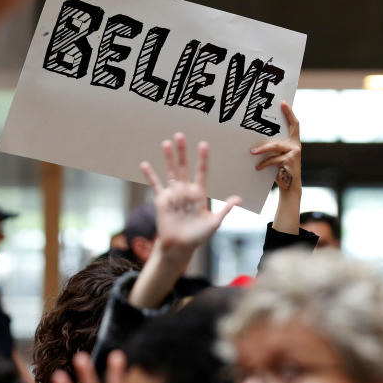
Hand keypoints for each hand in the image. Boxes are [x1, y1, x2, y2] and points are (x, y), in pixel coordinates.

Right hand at [140, 132, 238, 260]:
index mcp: (199, 193)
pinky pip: (155, 185)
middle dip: (182, 152)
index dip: (202, 159)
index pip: (201, 172)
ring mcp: (173, 194)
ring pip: (170, 172)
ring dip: (168, 158)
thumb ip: (224, 210)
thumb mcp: (214, 223)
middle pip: (184, 167)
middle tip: (180, 135)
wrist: (180, 246)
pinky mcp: (161, 200)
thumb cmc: (198, 236)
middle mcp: (186, 190)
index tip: (203, 144)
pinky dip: (150, 175)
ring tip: (166, 143)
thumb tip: (238, 199)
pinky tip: (145, 164)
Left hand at [251, 101, 300, 233]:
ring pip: (275, 147)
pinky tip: (257, 167)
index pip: (294, 124)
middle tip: (265, 121)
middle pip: (286, 131)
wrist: (290, 185)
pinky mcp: (289, 162)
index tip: (283, 102)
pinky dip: (264, 163)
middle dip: (278, 124)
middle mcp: (296, 145)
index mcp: (293, 141)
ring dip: (262, 149)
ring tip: (252, 152)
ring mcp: (294, 153)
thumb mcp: (278, 155)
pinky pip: (273, 160)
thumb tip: (256, 138)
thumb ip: (274, 147)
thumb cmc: (281, 168)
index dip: (289, 113)